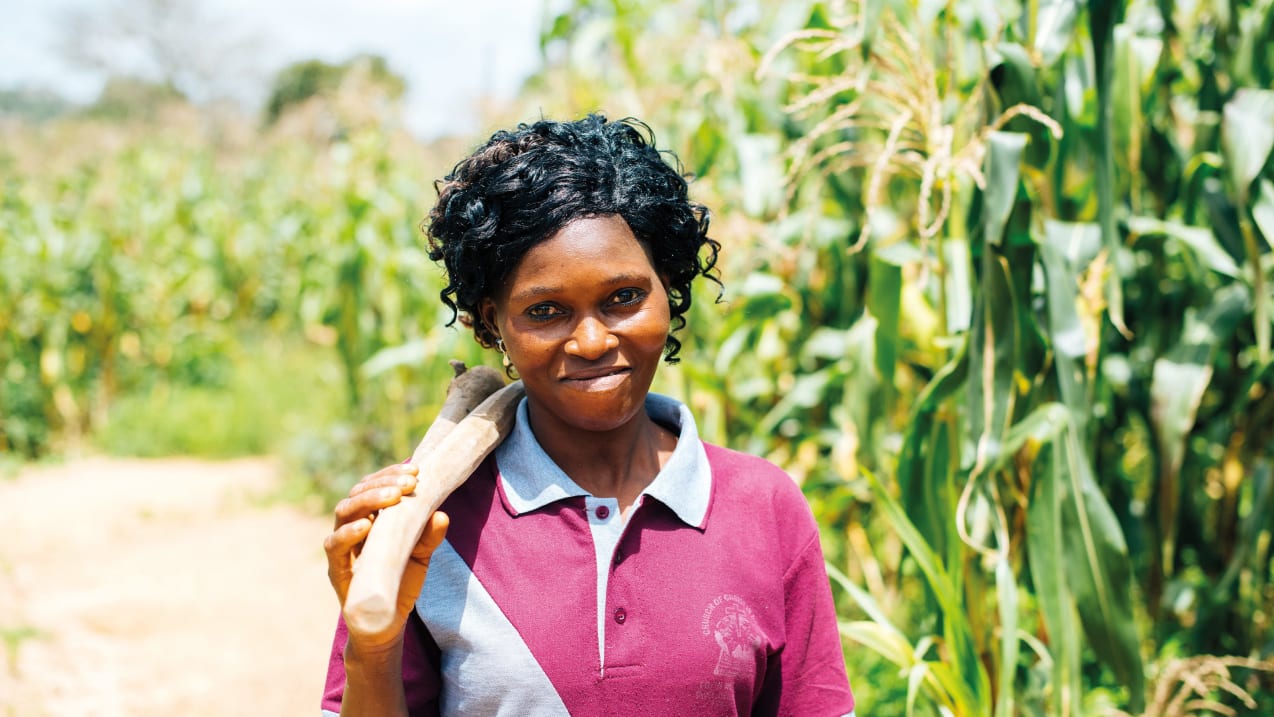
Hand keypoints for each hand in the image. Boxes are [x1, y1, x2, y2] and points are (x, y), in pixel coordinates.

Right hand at [323, 463, 449, 650]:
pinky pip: (334, 545)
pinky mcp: (335, 568)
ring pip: (343, 512)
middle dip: (383, 484)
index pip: (374, 485)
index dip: (391, 474)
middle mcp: (352, 526)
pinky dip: (348, 533)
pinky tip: (366, 526)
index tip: (415, 470)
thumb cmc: (400, 582)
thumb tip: (441, 514)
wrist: (386, 622)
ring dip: (367, 501)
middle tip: (408, 483)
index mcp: (371, 516)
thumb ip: (429, 535)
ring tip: (392, 497)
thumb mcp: (420, 556)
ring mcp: (342, 546)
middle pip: (358, 493)